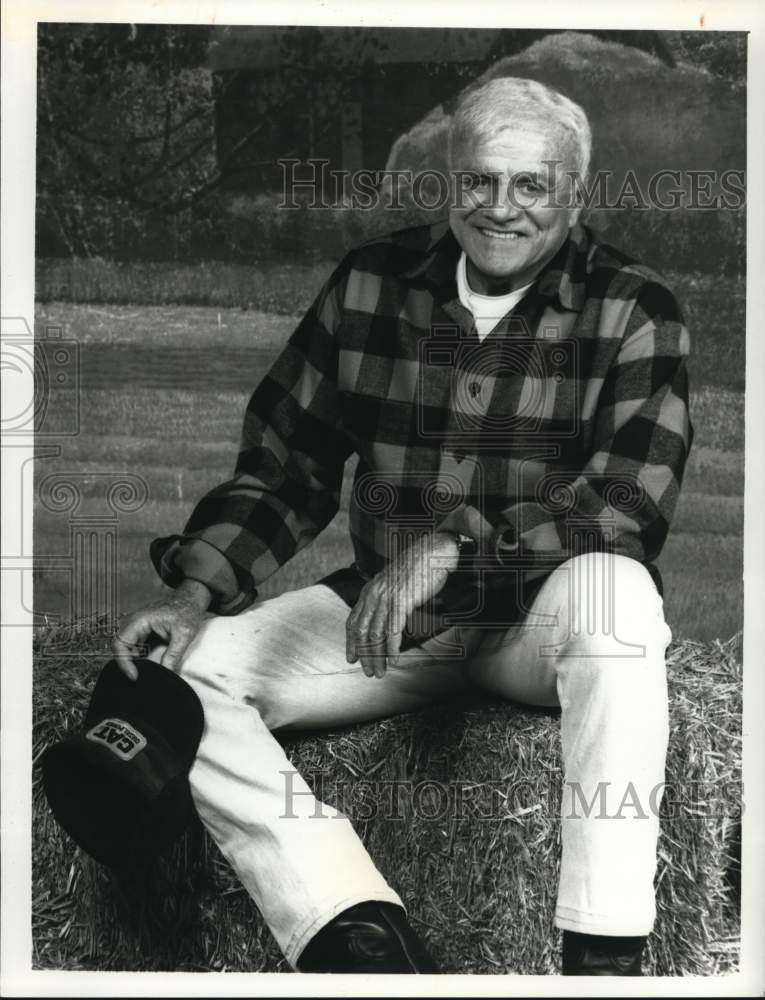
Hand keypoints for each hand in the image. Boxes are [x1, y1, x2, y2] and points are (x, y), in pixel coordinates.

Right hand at [112, 579, 211, 679]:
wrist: (191, 601)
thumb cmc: (187, 612)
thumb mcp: (184, 635)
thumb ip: (173, 655)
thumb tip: (167, 674)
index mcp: (140, 621)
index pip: (120, 643)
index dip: (123, 662)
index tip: (134, 676)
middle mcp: (134, 624)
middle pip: (120, 647)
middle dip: (126, 664)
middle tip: (138, 678)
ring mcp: (138, 628)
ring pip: (126, 649)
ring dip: (132, 662)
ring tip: (144, 674)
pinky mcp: (144, 633)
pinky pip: (135, 648)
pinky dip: (139, 659)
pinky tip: (148, 667)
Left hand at [345, 532, 459, 677]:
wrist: (432, 552)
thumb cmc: (416, 569)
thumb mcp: (392, 583)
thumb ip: (383, 599)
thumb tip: (381, 619)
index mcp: (369, 591)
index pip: (353, 622)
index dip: (351, 643)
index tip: (351, 659)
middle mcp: (373, 594)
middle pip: (362, 633)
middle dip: (364, 656)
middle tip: (368, 673)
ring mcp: (387, 598)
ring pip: (376, 635)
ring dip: (377, 657)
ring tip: (380, 672)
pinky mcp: (402, 601)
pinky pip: (394, 631)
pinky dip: (393, 649)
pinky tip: (394, 661)